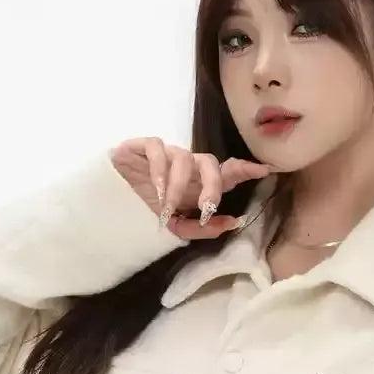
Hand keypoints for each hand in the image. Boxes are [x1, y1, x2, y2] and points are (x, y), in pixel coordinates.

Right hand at [110, 137, 278, 239]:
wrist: (109, 199)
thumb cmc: (144, 207)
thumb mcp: (176, 225)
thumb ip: (202, 227)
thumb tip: (232, 223)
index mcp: (197, 182)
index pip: (225, 172)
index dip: (244, 168)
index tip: (264, 170)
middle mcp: (186, 165)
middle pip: (210, 162)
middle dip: (212, 184)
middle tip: (207, 207)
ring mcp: (166, 153)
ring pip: (183, 159)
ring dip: (178, 187)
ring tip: (167, 208)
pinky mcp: (143, 146)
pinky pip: (158, 150)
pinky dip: (159, 170)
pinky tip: (156, 188)